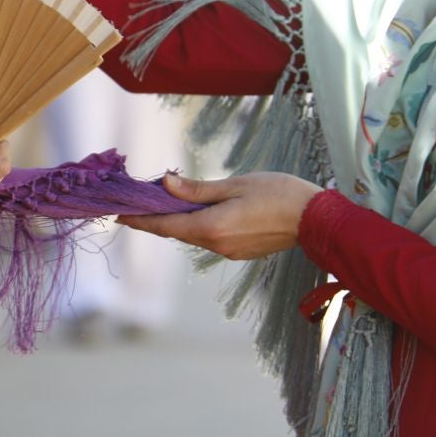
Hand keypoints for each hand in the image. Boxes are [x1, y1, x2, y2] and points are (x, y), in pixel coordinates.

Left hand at [116, 172, 322, 260]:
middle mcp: (216, 245)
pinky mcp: (239, 252)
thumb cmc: (279, 194)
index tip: (119, 215)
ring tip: (167, 200)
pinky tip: (197, 210)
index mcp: (211, 228)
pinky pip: (209, 238)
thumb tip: (166, 185)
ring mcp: (228, 252)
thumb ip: (198, 189)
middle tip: (140, 200)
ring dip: (179, 220)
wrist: (316, 220)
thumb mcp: (236, 184)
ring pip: (193, 235)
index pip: (165, 227)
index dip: (140, 220)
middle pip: (177, 232)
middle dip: (157, 217)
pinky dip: (197, 225)